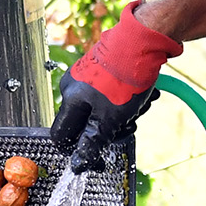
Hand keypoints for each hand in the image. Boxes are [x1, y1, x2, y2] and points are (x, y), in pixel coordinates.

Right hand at [52, 5, 181, 169]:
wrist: (143, 40)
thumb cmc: (125, 78)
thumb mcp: (110, 119)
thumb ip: (92, 143)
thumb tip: (77, 165)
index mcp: (70, 100)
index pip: (61, 136)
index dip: (77, 150)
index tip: (98, 155)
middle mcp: (73, 87)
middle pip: (86, 123)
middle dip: (110, 129)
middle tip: (130, 124)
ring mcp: (87, 76)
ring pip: (102, 109)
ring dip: (124, 113)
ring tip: (141, 103)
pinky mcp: (101, 68)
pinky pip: (110, 93)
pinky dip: (127, 99)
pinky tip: (143, 93)